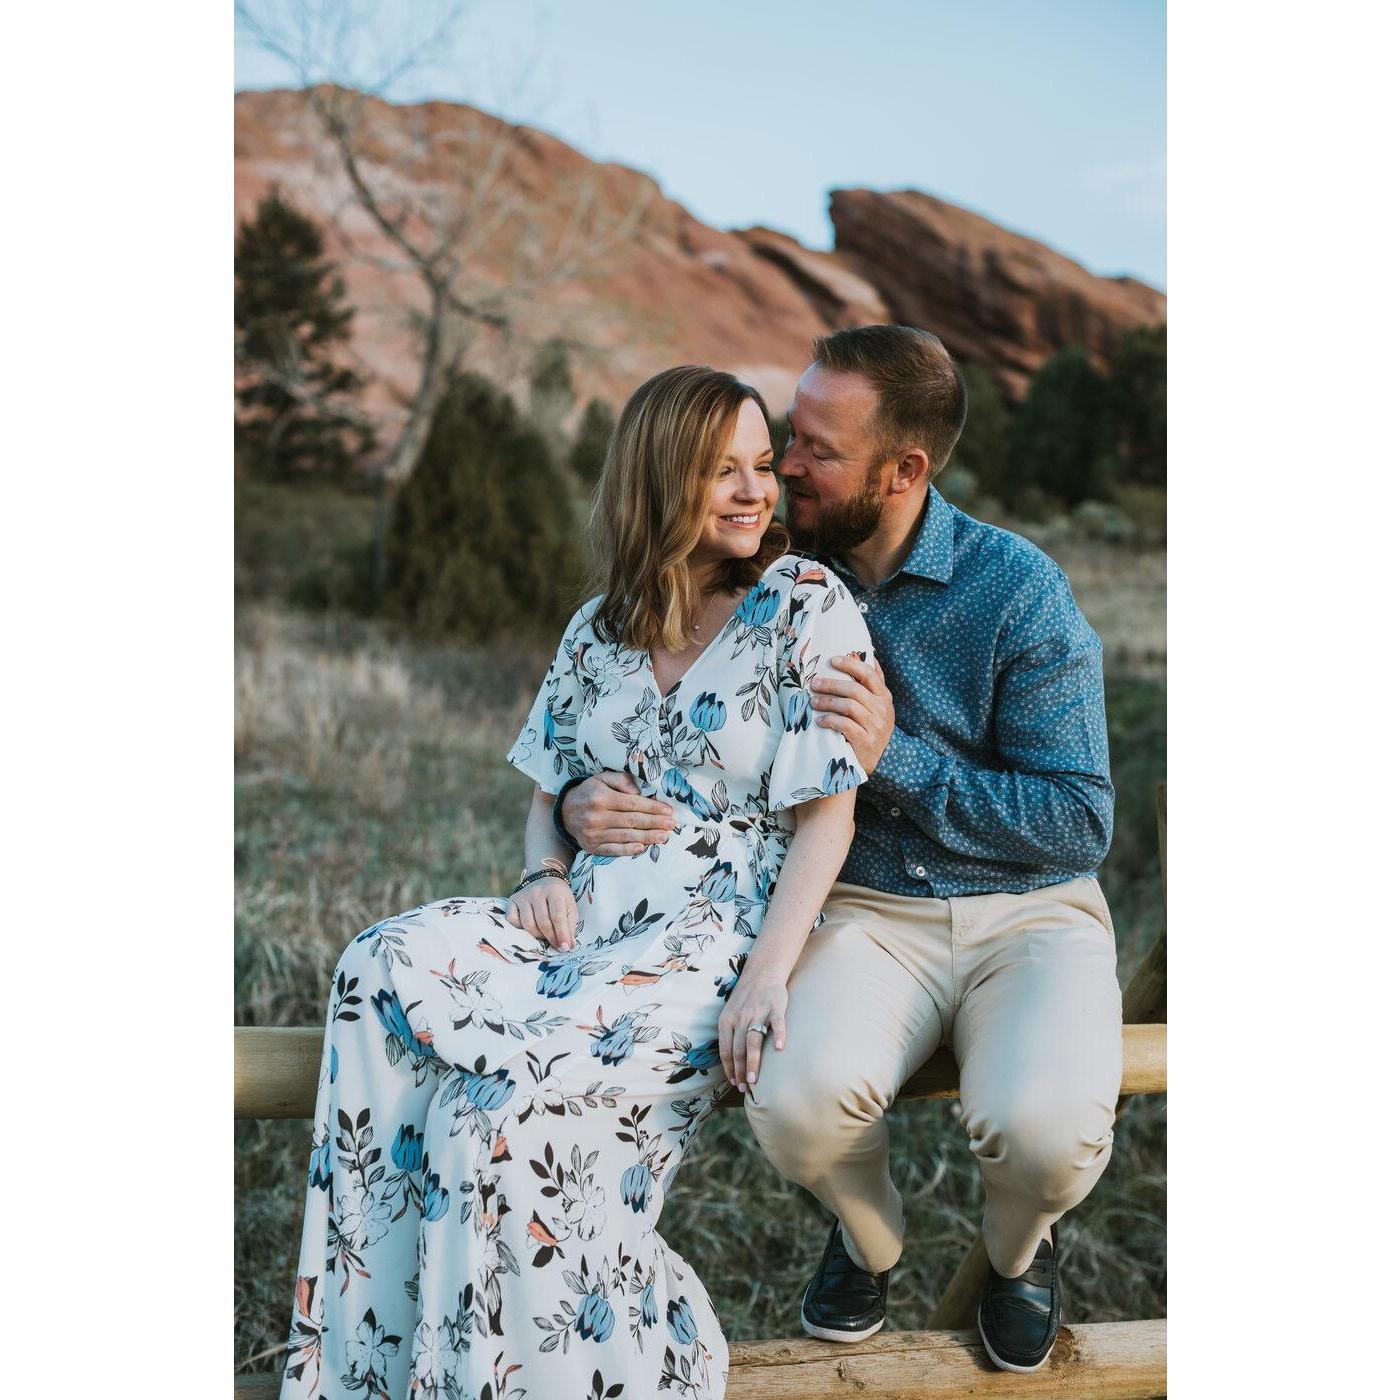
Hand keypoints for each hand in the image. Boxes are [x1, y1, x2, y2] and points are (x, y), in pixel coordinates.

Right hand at [506, 878, 578, 950]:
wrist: (545, 879)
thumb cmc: (559, 898)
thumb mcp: (570, 907)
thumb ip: (570, 926)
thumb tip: (568, 946)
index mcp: (555, 891)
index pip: (557, 917)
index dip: (561, 934)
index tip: (565, 948)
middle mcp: (537, 892)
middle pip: (542, 922)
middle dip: (550, 938)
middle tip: (556, 945)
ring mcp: (523, 895)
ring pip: (527, 924)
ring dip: (537, 936)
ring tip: (544, 936)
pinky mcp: (512, 900)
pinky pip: (512, 920)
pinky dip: (520, 928)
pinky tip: (529, 928)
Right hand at [561, 771, 674, 855]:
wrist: (564, 812)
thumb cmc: (589, 792)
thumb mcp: (602, 778)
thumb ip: (621, 780)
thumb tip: (639, 791)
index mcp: (601, 798)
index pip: (632, 803)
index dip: (652, 808)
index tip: (668, 810)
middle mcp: (597, 816)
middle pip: (632, 821)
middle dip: (654, 823)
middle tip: (671, 824)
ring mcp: (594, 833)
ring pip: (626, 836)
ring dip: (647, 837)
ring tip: (664, 836)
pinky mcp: (592, 847)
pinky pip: (613, 850)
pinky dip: (628, 850)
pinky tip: (642, 848)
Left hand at [717, 969, 787, 1093]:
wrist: (762, 972)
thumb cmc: (746, 998)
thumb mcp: (730, 1013)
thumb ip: (730, 1034)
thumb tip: (731, 1062)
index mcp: (727, 1020)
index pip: (726, 1049)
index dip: (729, 1068)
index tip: (735, 1083)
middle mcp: (740, 1017)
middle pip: (738, 1049)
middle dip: (741, 1071)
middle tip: (745, 1088)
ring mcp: (758, 1012)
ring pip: (753, 1040)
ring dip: (753, 1061)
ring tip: (755, 1080)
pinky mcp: (775, 1006)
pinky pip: (777, 1023)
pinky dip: (778, 1035)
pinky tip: (779, 1048)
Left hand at [811, 653, 894, 772]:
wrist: (883, 759)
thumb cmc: (875, 726)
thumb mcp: (880, 704)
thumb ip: (875, 683)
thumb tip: (870, 656)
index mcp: (884, 696)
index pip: (869, 674)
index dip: (850, 664)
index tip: (832, 660)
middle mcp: (882, 709)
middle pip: (854, 690)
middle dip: (831, 685)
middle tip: (814, 684)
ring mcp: (875, 726)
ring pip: (849, 706)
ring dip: (827, 702)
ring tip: (813, 702)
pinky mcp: (866, 740)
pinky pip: (845, 725)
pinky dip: (830, 720)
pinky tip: (820, 720)